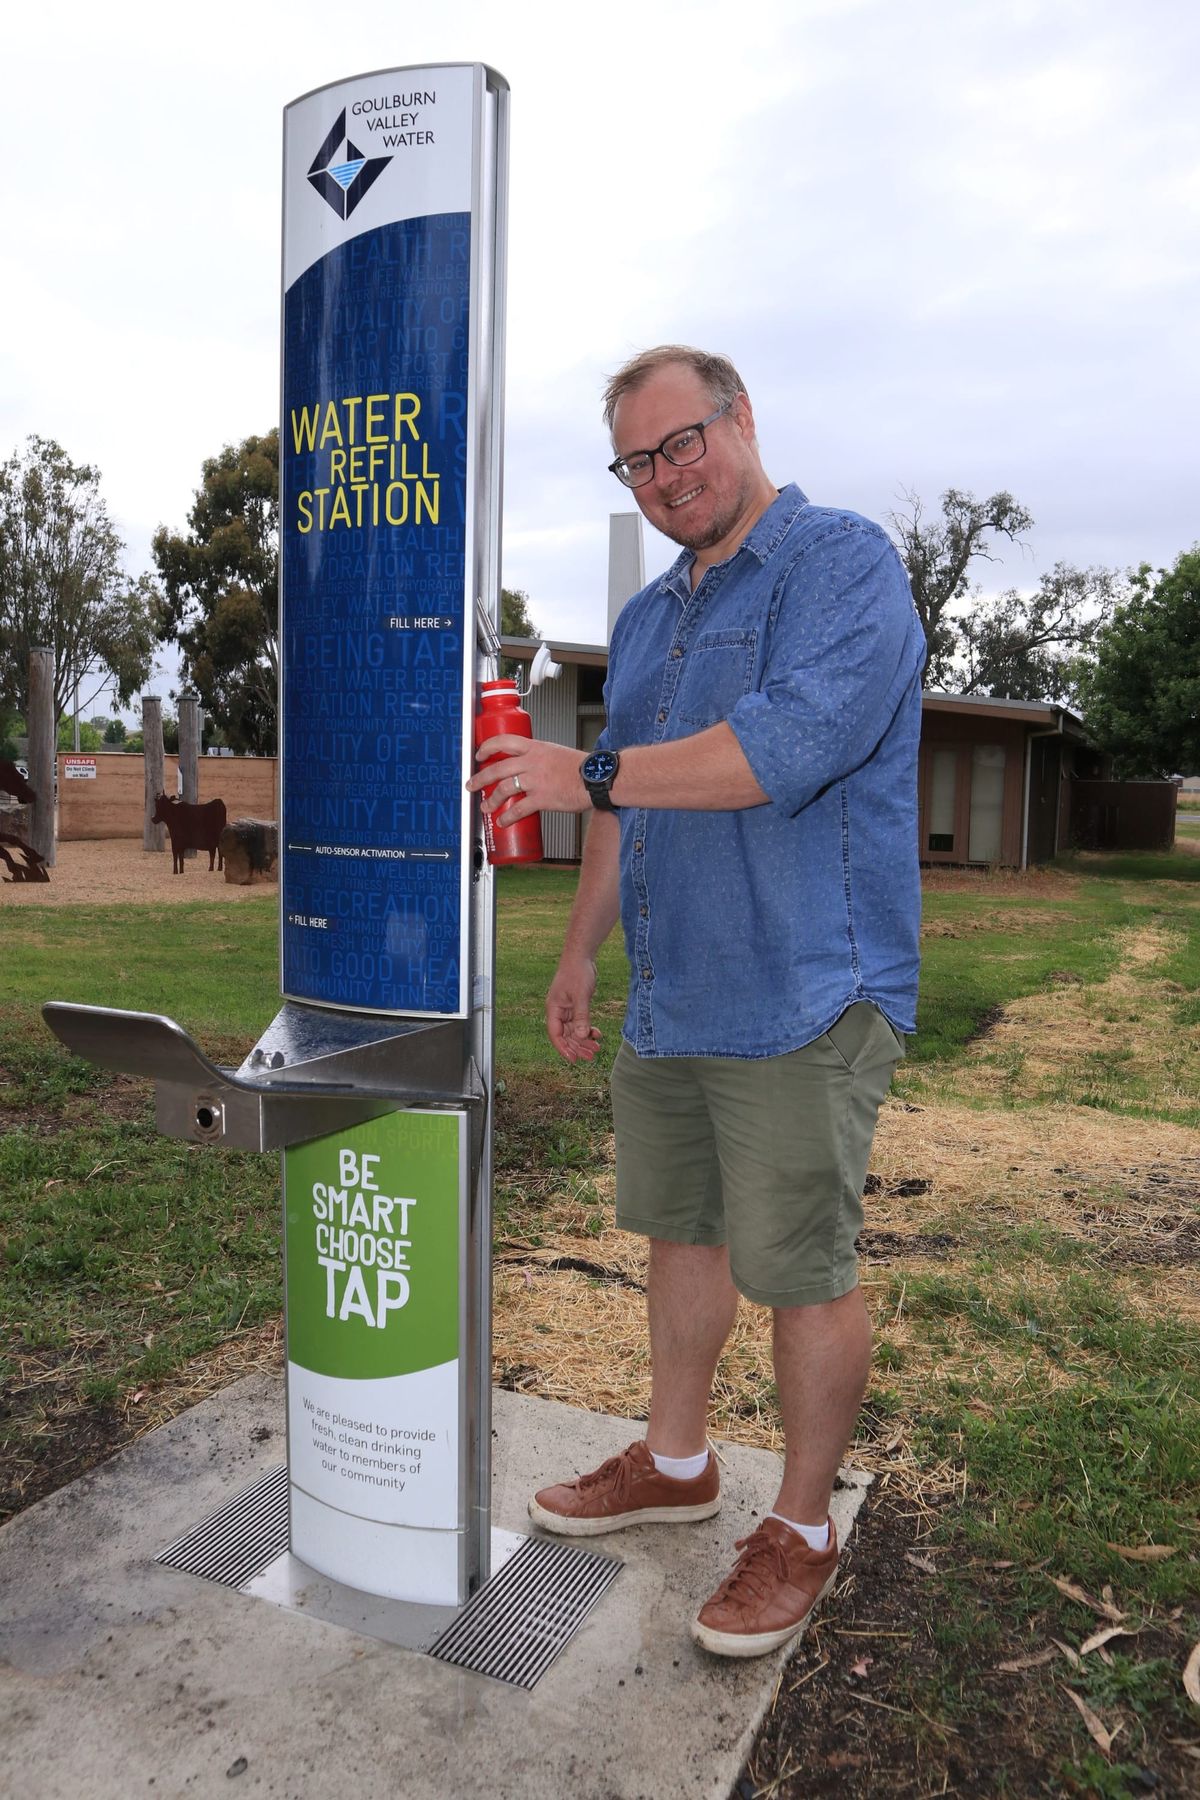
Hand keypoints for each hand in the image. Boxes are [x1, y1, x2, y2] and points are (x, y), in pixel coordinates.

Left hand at [466, 735, 590, 824]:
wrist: (597, 778)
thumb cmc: (581, 767)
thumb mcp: (556, 752)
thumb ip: (540, 757)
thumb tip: (527, 767)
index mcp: (536, 748)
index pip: (504, 741)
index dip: (487, 747)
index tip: (480, 754)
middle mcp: (532, 762)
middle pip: (497, 768)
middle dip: (481, 778)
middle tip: (472, 785)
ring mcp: (536, 780)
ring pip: (504, 788)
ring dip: (491, 799)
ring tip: (486, 806)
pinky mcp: (542, 798)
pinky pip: (518, 809)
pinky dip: (507, 816)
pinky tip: (502, 820)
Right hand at [546, 953, 601, 1062]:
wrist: (581, 956)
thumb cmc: (577, 972)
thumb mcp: (581, 995)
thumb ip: (581, 1016)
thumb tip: (582, 1036)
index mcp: (554, 1009)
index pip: (555, 1034)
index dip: (564, 1048)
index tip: (574, 1059)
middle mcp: (558, 1011)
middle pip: (566, 1035)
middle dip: (577, 1047)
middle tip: (592, 1056)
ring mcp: (567, 1009)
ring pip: (574, 1031)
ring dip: (584, 1040)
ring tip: (597, 1048)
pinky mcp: (576, 1006)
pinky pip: (580, 1023)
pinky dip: (588, 1030)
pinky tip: (597, 1034)